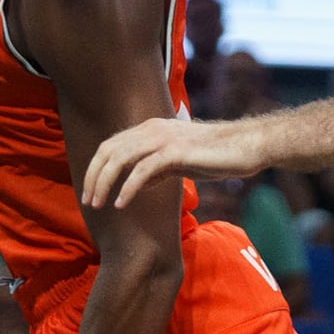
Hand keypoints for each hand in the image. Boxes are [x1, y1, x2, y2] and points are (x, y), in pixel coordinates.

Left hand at [81, 116, 267, 207]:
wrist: (244, 147)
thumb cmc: (214, 156)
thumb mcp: (178, 162)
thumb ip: (155, 170)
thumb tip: (133, 184)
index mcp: (150, 129)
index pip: (111, 145)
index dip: (95, 168)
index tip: (90, 191)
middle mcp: (152, 129)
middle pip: (109, 150)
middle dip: (93, 177)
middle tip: (88, 202)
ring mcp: (163, 138)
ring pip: (120, 158)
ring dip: (104, 183)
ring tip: (99, 205)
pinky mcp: (175, 151)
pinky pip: (142, 170)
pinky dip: (128, 188)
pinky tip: (121, 204)